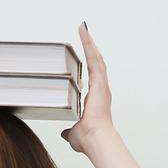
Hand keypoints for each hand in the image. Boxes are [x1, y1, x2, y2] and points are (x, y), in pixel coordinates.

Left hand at [60, 22, 113, 153]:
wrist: (96, 140)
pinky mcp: (100, 81)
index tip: (87, 53)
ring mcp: (102, 84)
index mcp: (96, 98)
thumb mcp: (74, 132)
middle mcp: (101, 89)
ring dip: (89, 42)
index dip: (90, 62)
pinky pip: (94, 58)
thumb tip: (65, 133)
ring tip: (83, 28)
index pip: (92, 75)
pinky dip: (89, 44)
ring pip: (96, 57)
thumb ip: (70, 130)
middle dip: (91, 47)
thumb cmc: (89, 139)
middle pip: (96, 62)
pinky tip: (84, 32)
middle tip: (85, 33)